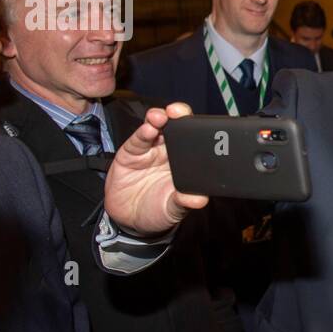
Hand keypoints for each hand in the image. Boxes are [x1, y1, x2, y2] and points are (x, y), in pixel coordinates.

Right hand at [104, 103, 208, 235]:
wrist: (128, 219)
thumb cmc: (157, 211)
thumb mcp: (173, 210)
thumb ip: (184, 202)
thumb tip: (200, 200)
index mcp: (187, 163)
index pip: (197, 141)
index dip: (200, 131)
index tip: (205, 127)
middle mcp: (170, 152)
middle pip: (178, 127)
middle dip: (179, 116)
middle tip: (179, 112)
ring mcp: (151, 150)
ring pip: (158, 127)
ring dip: (159, 118)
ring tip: (161, 117)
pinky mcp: (132, 152)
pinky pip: (138, 139)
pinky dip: (143, 132)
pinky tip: (147, 128)